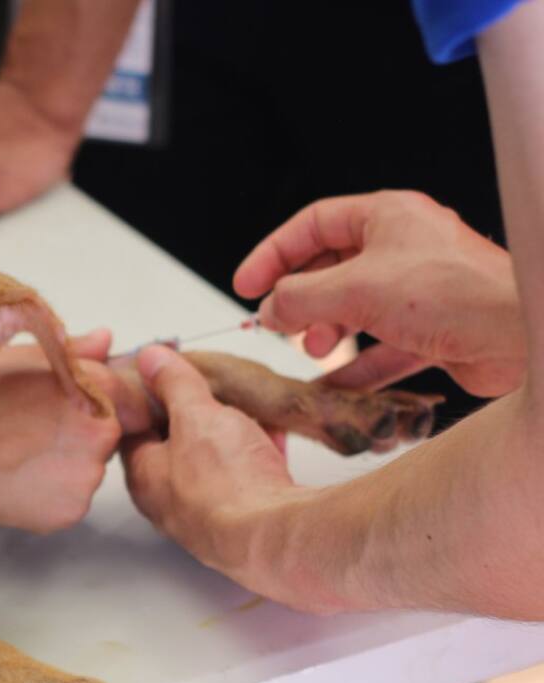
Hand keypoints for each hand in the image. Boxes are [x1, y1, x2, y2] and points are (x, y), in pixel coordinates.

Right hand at [0, 330, 121, 532]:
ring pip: (91, 467)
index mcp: (91, 389)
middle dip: (83, 431)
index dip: (101, 400)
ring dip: (70, 462)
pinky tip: (21, 478)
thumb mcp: (21, 360)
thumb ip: (73, 350)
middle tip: (38, 430)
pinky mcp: (72, 510)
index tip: (76, 406)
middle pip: (109, 433)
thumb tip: (105, 340)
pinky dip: (55, 491)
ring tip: (24, 453)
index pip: (127, 395)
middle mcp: (99, 433)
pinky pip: (74, 498)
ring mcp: (87, 476)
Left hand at [121, 346, 306, 586]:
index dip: (149, 396)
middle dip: (197, 415)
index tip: (166, 375)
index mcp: (143, 474)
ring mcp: (205, 515)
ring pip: (213, 461)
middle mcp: (168, 501)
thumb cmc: (229, 484)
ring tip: (248, 408)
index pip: (132, 427)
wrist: (276, 538)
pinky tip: (274, 437)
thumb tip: (151, 360)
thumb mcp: (198, 414)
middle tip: (213, 389)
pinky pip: (244, 478)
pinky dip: (256, 454)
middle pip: (176, 444)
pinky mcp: (242, 522)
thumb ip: (175, 383)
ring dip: (231, 433)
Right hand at [235, 190, 525, 396]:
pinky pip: (382, 348)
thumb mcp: (355, 288)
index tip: (247, 283)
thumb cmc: (455, 294)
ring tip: (315, 349)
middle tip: (278, 323)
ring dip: (328, 333)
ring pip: (356, 309)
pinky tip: (337, 386)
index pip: (313, 225)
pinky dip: (357, 367)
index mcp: (387, 216)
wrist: (520, 335)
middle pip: (332, 269)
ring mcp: (420, 291)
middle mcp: (404, 249)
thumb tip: (269, 309)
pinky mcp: (435, 331)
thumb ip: (300, 298)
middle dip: (301, 300)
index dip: (274, 253)